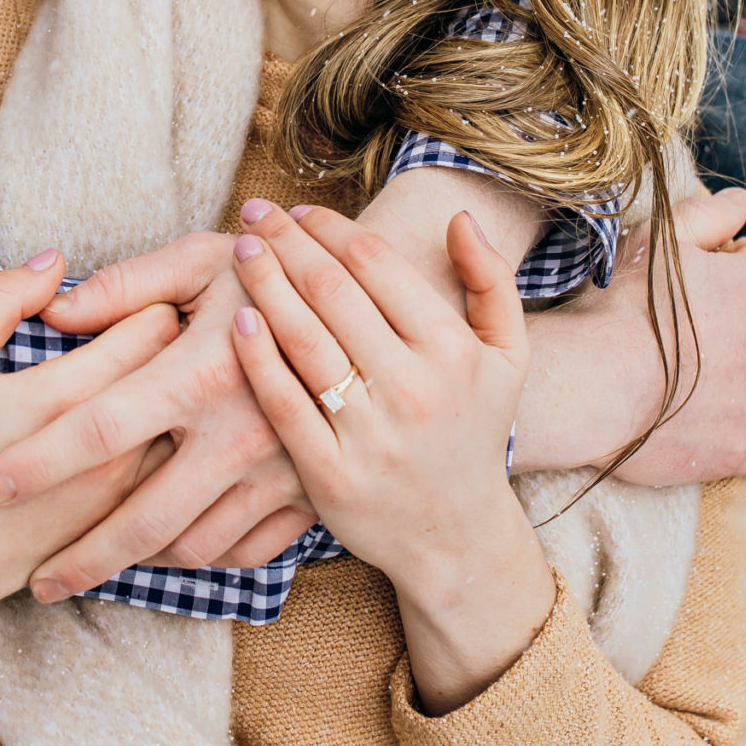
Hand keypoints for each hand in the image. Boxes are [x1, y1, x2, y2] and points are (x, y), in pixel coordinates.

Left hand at [0, 235, 314, 598]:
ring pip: (195, 547)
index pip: (99, 429)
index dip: (39, 462)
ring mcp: (280, 471)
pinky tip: (169, 551)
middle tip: (37, 583)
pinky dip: (205, 558)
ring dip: (141, 565)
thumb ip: (126, 286)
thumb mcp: (203, 259)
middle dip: (82, 559)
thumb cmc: (276, 269)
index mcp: (199, 372)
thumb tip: (53, 314)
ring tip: (98, 566)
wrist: (380, 301)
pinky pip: (248, 551)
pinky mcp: (311, 493)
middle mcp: (239, 432)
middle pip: (143, 521)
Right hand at [0, 253, 177, 676]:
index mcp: (69, 396)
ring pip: (190, 421)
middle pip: (183, 368)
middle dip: (175, 338)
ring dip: (179, 392)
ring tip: (155, 377)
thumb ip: (1, 301)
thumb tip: (56, 261)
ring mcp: (127, 493)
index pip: (156, 322)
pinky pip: (177, 469)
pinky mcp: (128, 525)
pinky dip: (172, 440)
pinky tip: (145, 428)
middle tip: (150, 326)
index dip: (150, 297)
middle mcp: (113, 447)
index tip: (129, 298)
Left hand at [229, 202, 554, 715]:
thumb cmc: (473, 430)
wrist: (455, 535)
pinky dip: (256, 356)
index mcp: (453, 350)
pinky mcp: (329, 474)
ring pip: (303, 339)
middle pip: (332, 293)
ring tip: (244, 251)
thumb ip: (493, 282)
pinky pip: (282, 402)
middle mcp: (413, 388)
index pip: (377, 265)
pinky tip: (237, 318)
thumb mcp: (509, 356)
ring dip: (265, 284)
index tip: (301, 210)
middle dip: (288, 242)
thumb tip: (458, 217)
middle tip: (256, 212)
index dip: (332, 229)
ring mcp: (369, 433)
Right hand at [512, 188, 745, 482]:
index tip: (705, 278)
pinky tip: (708, 427)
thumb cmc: (618, 307)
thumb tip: (742, 201)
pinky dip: (739, 438)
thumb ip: (707, 216)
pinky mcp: (732, 450)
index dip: (736, 267)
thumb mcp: (656, 241)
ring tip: (713, 384)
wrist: (593, 382)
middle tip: (707, 335)